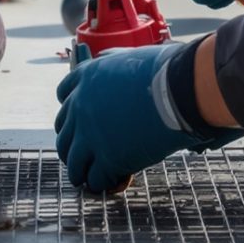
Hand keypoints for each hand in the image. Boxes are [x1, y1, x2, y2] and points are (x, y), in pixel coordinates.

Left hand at [53, 41, 240, 194]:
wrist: (179, 90)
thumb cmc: (166, 71)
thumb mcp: (131, 59)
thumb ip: (116, 68)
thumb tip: (116, 70)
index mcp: (88, 78)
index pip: (64, 95)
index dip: (72, 111)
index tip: (78, 120)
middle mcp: (81, 106)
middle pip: (64, 133)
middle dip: (71, 146)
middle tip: (81, 155)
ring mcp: (91, 134)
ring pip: (73, 161)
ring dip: (80, 171)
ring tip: (88, 178)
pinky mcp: (108, 158)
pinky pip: (96, 178)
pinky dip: (102, 183)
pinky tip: (110, 183)